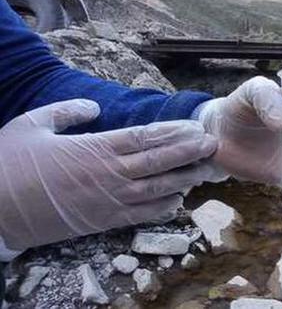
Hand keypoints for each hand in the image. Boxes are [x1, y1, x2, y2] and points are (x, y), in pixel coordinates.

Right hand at [0, 99, 216, 249]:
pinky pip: (142, 215)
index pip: (145, 137)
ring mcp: (110, 200)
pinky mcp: (104, 221)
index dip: (174, 133)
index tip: (195, 128)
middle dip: (190, 153)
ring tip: (206, 171)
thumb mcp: (33, 124)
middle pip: (160, 162)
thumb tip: (94, 108)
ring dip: (185, 180)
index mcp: (96, 148)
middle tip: (214, 146)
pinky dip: (163, 209)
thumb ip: (68, 111)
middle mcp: (110, 174)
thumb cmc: (9, 164)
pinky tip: (179, 201)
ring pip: (158, 189)